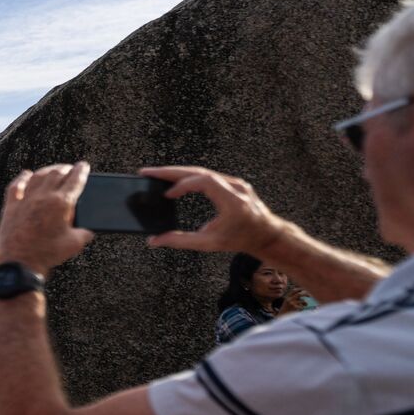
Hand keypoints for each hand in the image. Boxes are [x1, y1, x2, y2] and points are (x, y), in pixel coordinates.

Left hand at [0, 163, 95, 276]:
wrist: (19, 262)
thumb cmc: (47, 254)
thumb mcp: (74, 244)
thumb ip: (84, 233)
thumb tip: (87, 230)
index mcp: (61, 204)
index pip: (75, 180)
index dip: (81, 171)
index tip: (84, 165)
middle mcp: (43, 197)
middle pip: (56, 174)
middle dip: (66, 168)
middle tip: (70, 168)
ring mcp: (25, 200)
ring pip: (37, 176)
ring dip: (47, 170)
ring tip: (53, 170)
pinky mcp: (11, 206)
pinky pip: (16, 186)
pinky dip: (22, 178)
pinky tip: (26, 174)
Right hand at [140, 166, 286, 254]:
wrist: (266, 234)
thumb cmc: (240, 240)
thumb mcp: (210, 243)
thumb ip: (181, 241)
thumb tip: (155, 240)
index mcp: (233, 201)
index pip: (205, 182)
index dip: (183, 185)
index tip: (167, 194)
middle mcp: (236, 187)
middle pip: (199, 172)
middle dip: (170, 171)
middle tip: (148, 172)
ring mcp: (235, 182)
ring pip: (202, 171)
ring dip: (177, 172)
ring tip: (156, 175)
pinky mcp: (232, 182)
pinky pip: (207, 175)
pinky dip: (188, 176)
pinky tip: (174, 179)